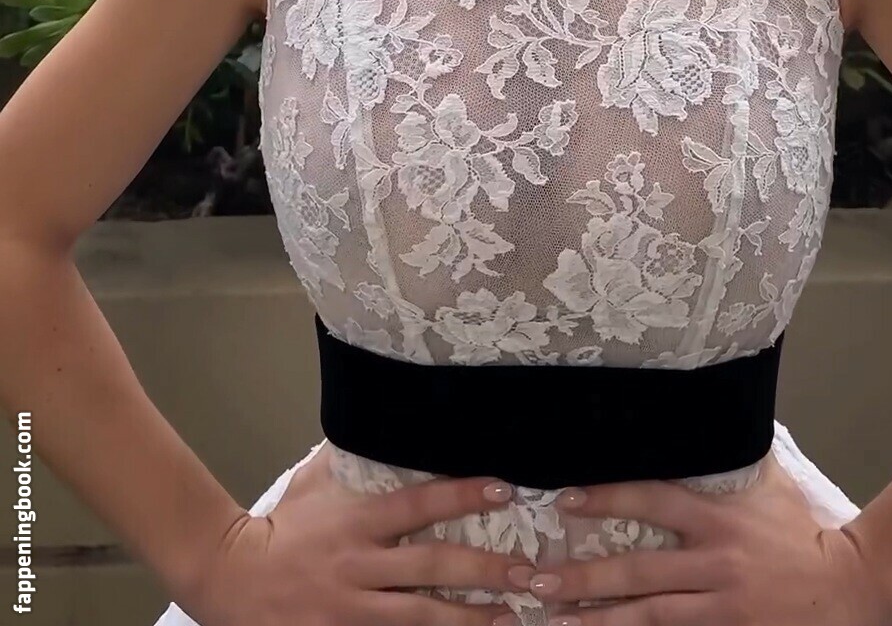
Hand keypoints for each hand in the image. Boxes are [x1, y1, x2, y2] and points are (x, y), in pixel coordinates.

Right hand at [173, 445, 536, 625]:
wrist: (230, 579)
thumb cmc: (280, 527)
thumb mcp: (314, 484)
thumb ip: (352, 460)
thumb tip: (382, 417)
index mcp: (356, 521)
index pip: (419, 504)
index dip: (463, 495)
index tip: (506, 487)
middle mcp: (359, 565)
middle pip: (431, 567)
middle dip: (484, 571)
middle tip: (531, 573)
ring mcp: (351, 610)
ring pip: (421, 617)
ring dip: (471, 620)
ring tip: (514, 619)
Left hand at [506, 454, 891, 625]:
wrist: (851, 591)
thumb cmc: (802, 535)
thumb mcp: (769, 487)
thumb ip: (731, 459)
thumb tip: (709, 407)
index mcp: (718, 518)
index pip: (652, 500)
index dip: (607, 498)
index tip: (563, 498)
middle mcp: (714, 563)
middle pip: (637, 572)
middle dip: (582, 578)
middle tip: (533, 578)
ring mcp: (720, 607)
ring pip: (647, 618)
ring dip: (595, 620)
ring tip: (550, 619)